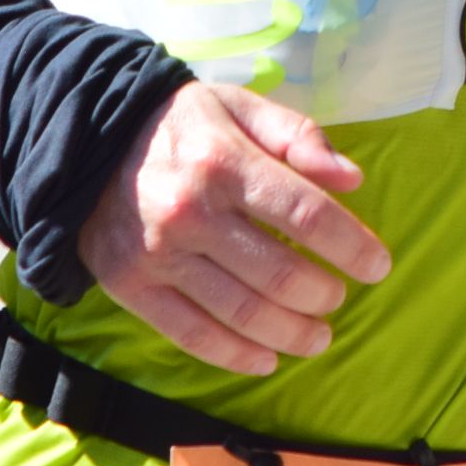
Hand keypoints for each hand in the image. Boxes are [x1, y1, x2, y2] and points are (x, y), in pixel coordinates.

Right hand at [77, 80, 393, 375]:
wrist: (87, 142)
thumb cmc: (182, 124)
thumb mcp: (239, 106)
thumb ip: (297, 136)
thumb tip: (352, 179)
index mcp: (224, 160)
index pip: (305, 214)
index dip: (352, 246)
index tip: (378, 265)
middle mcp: (190, 212)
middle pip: (279, 274)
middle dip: (323, 295)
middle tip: (338, 298)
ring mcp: (158, 255)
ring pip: (242, 313)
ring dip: (291, 334)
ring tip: (318, 336)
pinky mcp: (132, 287)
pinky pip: (193, 335)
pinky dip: (237, 356)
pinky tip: (267, 360)